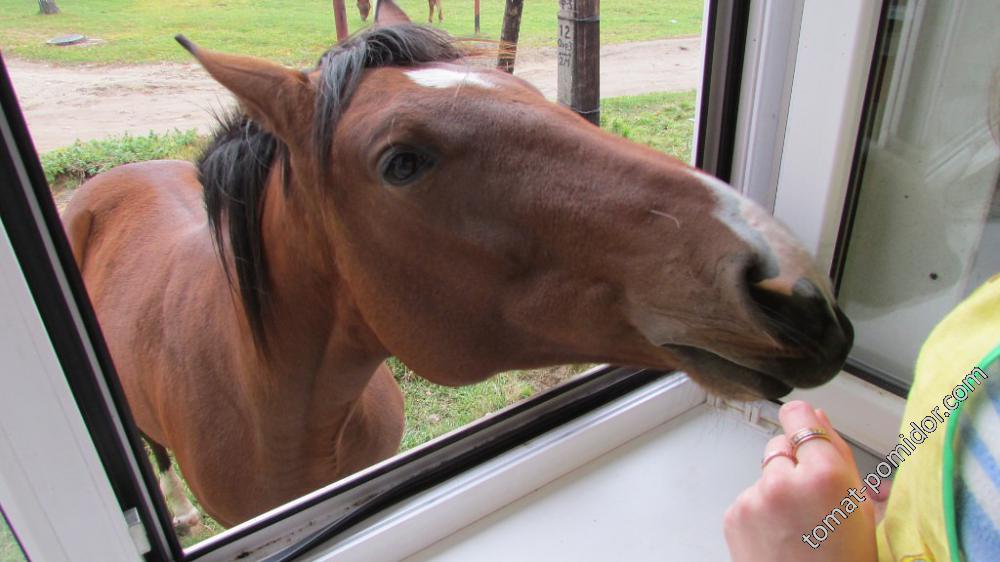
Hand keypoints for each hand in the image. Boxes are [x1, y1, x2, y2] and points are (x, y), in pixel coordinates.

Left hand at [723, 401, 876, 561]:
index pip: (800, 416)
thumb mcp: (861, 506)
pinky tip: (780, 534)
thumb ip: (838, 453)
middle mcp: (782, 481)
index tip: (807, 427)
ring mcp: (753, 498)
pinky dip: (761, 509)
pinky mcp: (734, 514)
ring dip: (777, 488)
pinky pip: (749, 496)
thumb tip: (817, 416)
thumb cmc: (844, 561)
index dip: (805, 423)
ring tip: (797, 524)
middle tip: (813, 501)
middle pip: (781, 444)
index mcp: (823, 475)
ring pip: (764, 473)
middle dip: (794, 463)